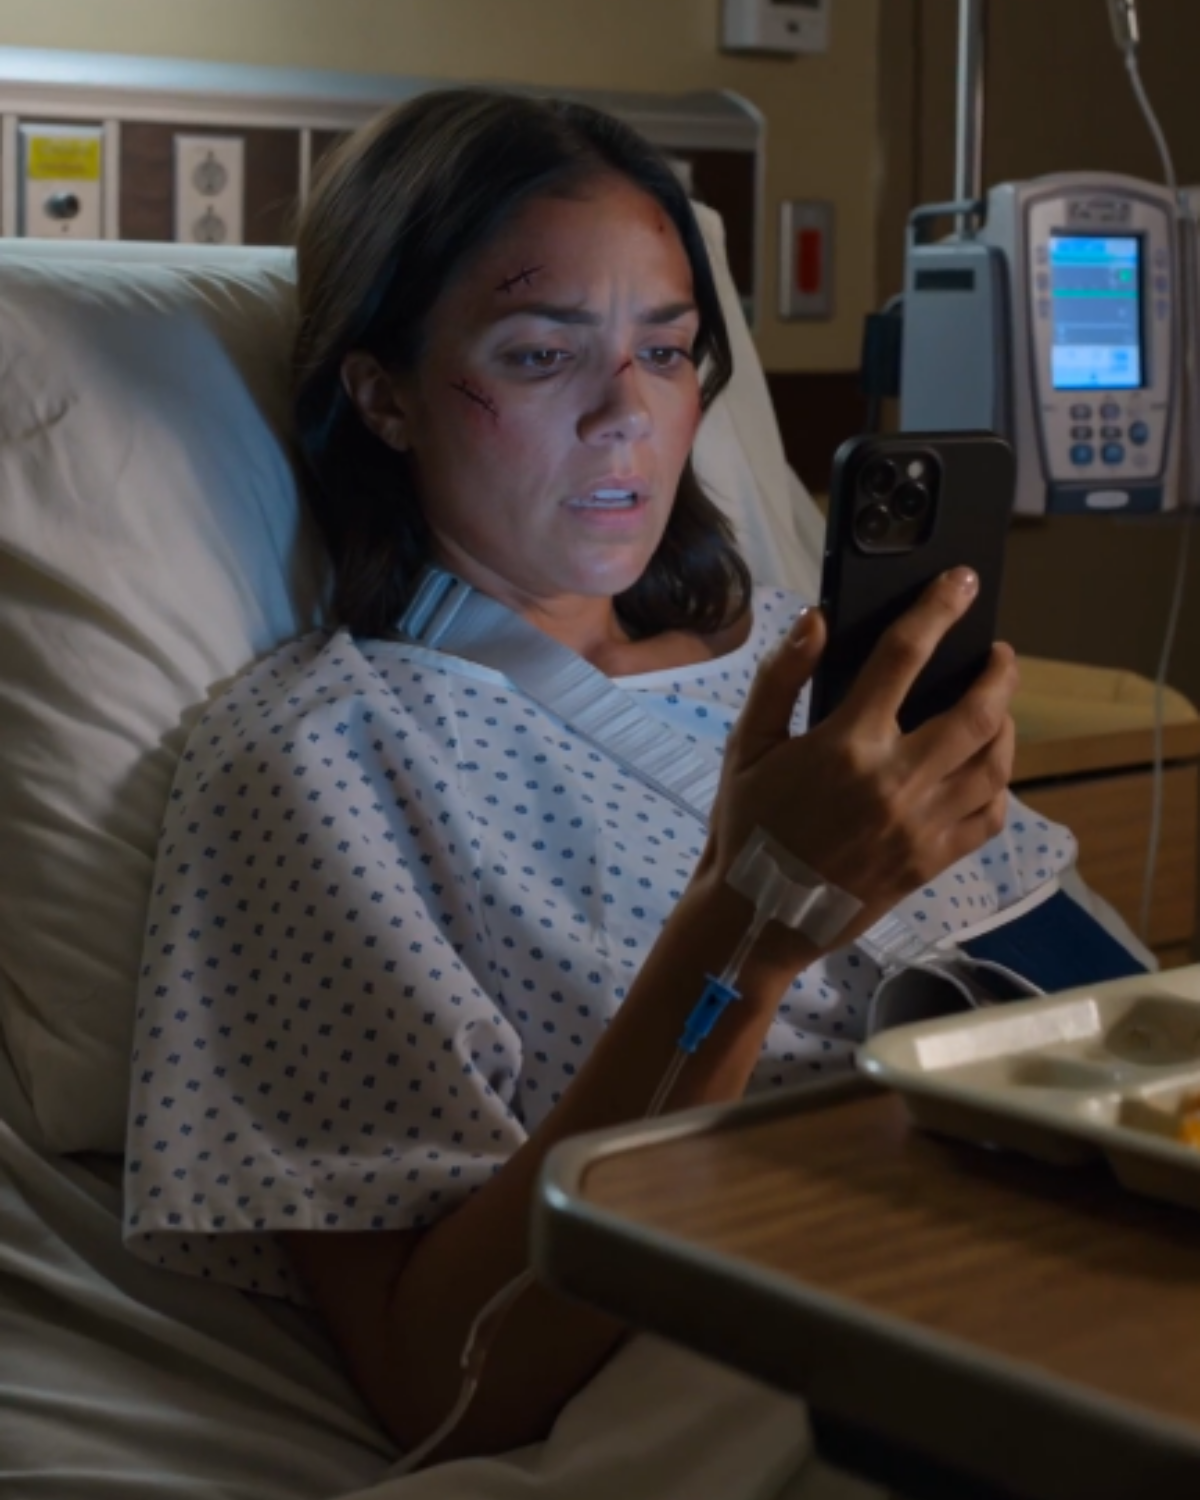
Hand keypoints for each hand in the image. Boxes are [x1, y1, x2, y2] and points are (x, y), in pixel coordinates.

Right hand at [705, 568, 1016, 968]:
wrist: (756, 916)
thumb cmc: (747, 825)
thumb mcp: (747, 746)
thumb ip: (780, 678)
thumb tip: (816, 620)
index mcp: (847, 744)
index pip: (904, 657)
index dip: (937, 610)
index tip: (960, 582)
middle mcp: (895, 781)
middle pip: (975, 713)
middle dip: (999, 673)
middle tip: (1000, 655)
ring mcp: (921, 824)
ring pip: (993, 763)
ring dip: (1006, 725)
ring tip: (999, 707)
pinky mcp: (932, 861)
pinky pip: (989, 816)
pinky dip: (999, 785)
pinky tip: (987, 769)